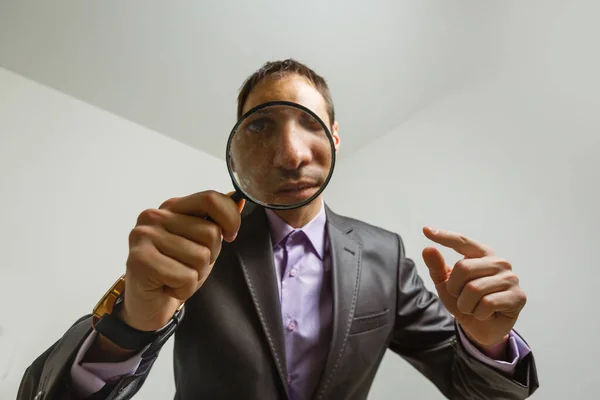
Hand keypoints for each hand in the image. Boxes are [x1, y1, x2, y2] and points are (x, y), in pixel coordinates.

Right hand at [122, 190, 244, 330]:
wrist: (149, 305)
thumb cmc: (176, 272)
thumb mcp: (202, 244)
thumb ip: (217, 222)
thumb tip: (240, 201)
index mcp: (172, 207)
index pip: (210, 199)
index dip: (230, 219)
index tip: (230, 236)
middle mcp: (155, 216)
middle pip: (210, 232)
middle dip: (209, 257)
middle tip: (188, 266)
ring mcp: (144, 236)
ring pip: (200, 257)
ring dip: (195, 276)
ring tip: (176, 278)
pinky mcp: (139, 260)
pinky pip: (185, 277)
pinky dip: (184, 290)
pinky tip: (168, 288)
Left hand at [421, 227, 526, 347]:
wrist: (482, 328)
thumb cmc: (466, 301)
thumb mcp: (446, 285)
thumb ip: (437, 267)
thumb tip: (428, 249)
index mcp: (481, 254)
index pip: (462, 242)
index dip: (444, 236)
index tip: (425, 230)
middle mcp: (498, 262)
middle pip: (463, 268)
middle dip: (454, 289)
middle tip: (462, 298)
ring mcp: (510, 278)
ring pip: (474, 289)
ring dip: (466, 304)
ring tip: (474, 307)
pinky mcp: (518, 296)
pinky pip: (487, 304)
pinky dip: (479, 313)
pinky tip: (486, 314)